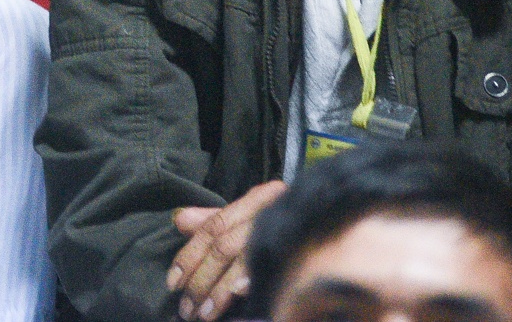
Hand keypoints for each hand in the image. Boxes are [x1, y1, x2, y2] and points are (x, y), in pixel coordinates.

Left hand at [167, 180, 286, 319]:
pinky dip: (252, 278)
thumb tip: (179, 220)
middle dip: (201, 280)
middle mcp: (267, 210)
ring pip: (241, 256)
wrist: (338, 216)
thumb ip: (213, 220)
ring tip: (206, 314)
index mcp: (253, 201)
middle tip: (188, 309)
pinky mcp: (300, 246)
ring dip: (220, 290)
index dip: (189, 256)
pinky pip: (273, 263)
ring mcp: (285, 227)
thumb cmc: (287, 221)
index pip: (211, 228)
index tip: (173, 283)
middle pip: (222, 245)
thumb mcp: (250, 217)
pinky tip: (243, 295)